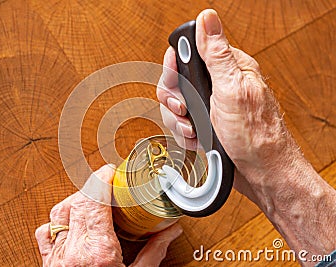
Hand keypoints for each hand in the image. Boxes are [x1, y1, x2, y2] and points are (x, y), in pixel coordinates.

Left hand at [35, 164, 182, 265]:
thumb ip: (154, 253)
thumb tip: (170, 231)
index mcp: (99, 254)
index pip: (94, 201)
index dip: (101, 178)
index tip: (111, 170)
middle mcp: (74, 252)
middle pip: (77, 201)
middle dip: (92, 184)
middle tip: (108, 181)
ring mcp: (58, 257)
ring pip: (59, 211)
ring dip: (76, 198)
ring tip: (93, 198)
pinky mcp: (49, 262)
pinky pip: (46, 231)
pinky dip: (58, 219)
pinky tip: (72, 220)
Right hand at [157, 9, 335, 259]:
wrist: (261, 174)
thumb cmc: (255, 135)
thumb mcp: (233, 89)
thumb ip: (216, 54)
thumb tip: (207, 18)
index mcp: (228, 68)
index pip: (189, 54)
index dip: (175, 69)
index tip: (177, 84)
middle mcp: (217, 85)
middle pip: (176, 82)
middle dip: (175, 101)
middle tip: (186, 110)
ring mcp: (210, 107)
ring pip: (175, 106)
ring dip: (179, 122)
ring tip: (195, 130)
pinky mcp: (205, 125)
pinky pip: (181, 124)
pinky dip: (186, 135)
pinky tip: (198, 140)